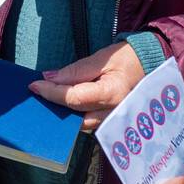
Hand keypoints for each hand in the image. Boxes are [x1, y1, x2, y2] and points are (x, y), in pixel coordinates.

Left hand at [28, 41, 145, 131]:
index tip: (34, 85)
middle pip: (74, 116)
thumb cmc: (128, 59)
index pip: (73, 98)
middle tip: (36, 94)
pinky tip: (62, 105)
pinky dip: (74, 115)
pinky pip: (88, 123)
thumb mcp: (102, 58)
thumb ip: (76, 70)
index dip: (51, 92)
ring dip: (62, 113)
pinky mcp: (111, 123)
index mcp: (112, 94)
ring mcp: (113, 122)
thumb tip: (50, 77)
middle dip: (53, 106)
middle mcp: (113, 114)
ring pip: (79, 124)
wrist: (150, 65)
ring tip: (46, 99)